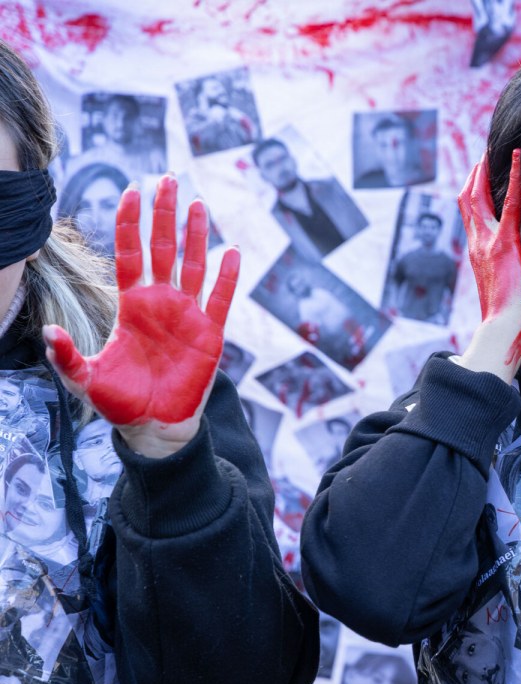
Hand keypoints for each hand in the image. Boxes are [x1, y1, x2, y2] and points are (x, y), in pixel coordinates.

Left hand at [44, 174, 238, 457]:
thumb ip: (67, 357)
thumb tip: (48, 334)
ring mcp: (188, 315)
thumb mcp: (85, 379)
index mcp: (132, 306)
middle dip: (165, 215)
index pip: (131, 255)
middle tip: (168, 180)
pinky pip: (222, 299)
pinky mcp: (211, 334)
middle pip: (163, 249)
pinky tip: (232, 251)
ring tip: (197, 204)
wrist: (155, 427)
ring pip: (194, 265)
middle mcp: (161, 303)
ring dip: (196, 235)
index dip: (131, 224)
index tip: (133, 191)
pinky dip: (228, 277)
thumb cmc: (120, 402)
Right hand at [458, 149, 520, 367]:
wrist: (504, 328)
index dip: (476, 192)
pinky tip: (520, 158)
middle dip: (476, 174)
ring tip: (498, 149)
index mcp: (478, 252)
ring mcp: (487, 241)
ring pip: (478, 195)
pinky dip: (514, 178)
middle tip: (486, 153)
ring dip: (487, 170)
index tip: (483, 175)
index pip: (472, 214)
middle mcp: (477, 242)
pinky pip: (508, 203)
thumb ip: (509, 268)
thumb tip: (519, 266)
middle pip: (468, 199)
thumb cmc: (510, 315)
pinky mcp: (504, 243)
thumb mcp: (508, 284)